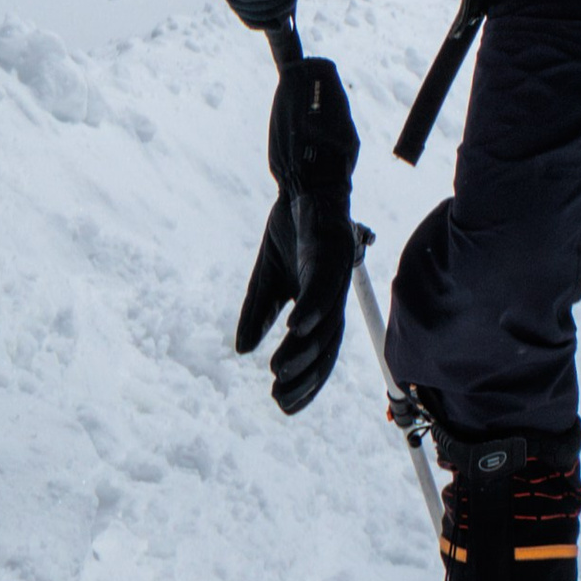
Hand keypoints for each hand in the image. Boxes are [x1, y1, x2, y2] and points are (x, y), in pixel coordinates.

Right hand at [233, 55, 359, 413]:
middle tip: (279, 400)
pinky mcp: (331, 244)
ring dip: (306, 350)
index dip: (306, 382)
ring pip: (328, 319)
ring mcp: (337, 267)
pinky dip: (313, 307)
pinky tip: (296, 328)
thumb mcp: (268, 274)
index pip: (320, 351)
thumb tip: (242, 350)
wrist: (304, 174)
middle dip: (306, 378)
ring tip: (281, 373)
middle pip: (328, 345)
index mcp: (323, 299)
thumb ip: (259, 310)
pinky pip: (324, 282)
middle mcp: (336, 289)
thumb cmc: (294, 224)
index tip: (284, 407)